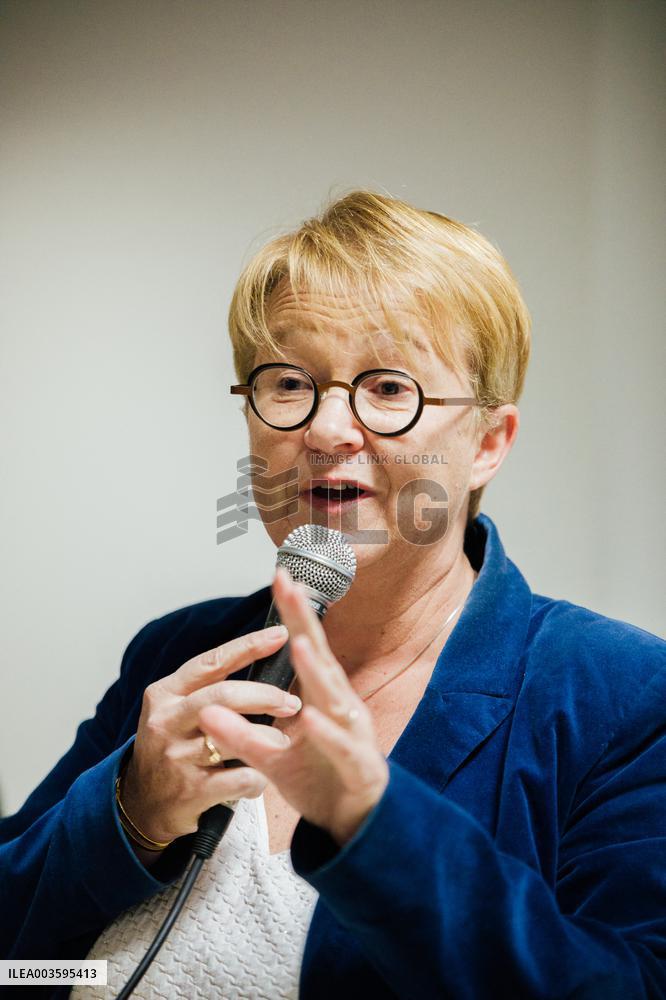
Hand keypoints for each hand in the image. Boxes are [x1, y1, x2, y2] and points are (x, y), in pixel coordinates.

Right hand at [121, 626, 301, 844]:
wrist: (143, 803)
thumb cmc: (172, 747)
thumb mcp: (176, 710)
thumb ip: (208, 687)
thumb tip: (262, 657)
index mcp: (165, 694)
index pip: (211, 662)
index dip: (248, 647)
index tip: (279, 635)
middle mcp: (166, 721)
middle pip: (223, 696)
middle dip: (265, 695)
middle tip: (292, 702)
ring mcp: (176, 757)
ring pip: (234, 738)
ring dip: (268, 739)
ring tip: (283, 741)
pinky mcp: (190, 791)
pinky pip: (240, 778)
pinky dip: (258, 778)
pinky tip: (262, 777)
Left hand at [199, 567, 389, 845]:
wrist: (352, 822)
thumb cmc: (317, 779)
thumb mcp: (271, 756)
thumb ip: (241, 734)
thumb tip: (206, 713)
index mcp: (320, 698)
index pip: (304, 648)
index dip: (293, 615)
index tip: (280, 579)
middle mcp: (339, 706)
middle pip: (320, 658)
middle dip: (306, 622)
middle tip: (291, 586)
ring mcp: (351, 732)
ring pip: (332, 697)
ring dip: (314, 670)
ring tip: (297, 642)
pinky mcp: (357, 762)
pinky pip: (338, 744)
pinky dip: (324, 730)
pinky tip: (309, 716)